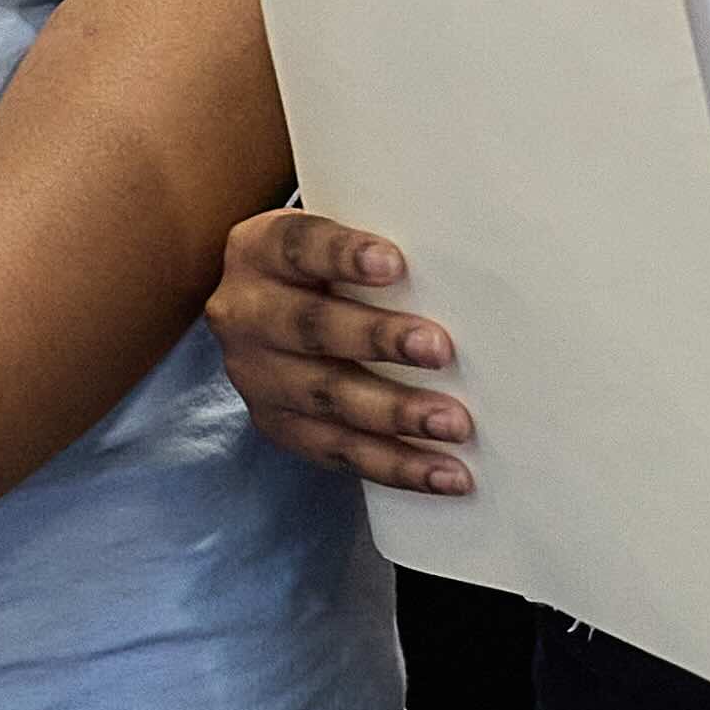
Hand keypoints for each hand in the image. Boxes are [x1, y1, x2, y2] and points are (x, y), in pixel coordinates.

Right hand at [214, 209, 473, 492]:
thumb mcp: (337, 236)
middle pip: (310, 327)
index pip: (299, 246)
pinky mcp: (279, 426)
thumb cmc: (330, 267)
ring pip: (326, 398)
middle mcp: (246, 314)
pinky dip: (396, 465)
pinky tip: (443, 472)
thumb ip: (380, 245)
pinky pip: (339, 451)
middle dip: (377, 339)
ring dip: (395, 413)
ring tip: (453, 424)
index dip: (343, 254)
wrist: (276, 308)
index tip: (394, 263)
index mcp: (260, 251)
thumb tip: (463, 253)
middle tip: (439, 349)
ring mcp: (257, 377)